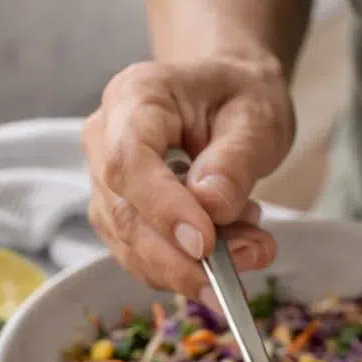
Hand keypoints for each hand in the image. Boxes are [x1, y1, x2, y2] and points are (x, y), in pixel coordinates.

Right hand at [82, 54, 294, 297]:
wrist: (226, 93)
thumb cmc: (238, 95)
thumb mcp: (255, 118)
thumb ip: (233, 162)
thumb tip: (209, 209)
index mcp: (135, 97)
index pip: (129, 162)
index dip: (163, 210)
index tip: (205, 244)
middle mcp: (106, 139)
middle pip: (124, 216)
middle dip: (181, 258)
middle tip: (244, 263)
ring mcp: (106, 182)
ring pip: (132, 247)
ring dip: (192, 267)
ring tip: (253, 246)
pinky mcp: (120, 216)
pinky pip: (145, 258)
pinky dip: (190, 268)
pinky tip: (233, 248)